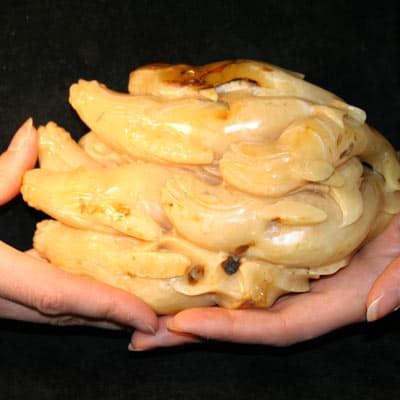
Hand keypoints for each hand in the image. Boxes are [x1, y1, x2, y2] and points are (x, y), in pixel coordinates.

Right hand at [0, 119, 156, 333]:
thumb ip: (0, 170)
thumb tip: (33, 132)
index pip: (61, 296)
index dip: (107, 308)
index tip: (147, 319)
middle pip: (67, 315)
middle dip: (114, 321)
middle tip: (160, 320)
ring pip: (56, 317)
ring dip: (100, 317)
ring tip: (141, 310)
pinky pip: (43, 308)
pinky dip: (76, 306)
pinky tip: (99, 296)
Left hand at [131, 213, 399, 349]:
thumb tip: (372, 308)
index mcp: (332, 302)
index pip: (275, 327)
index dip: (232, 330)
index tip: (183, 324)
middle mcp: (304, 293)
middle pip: (244, 320)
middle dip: (194, 330)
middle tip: (142, 332)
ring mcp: (290, 272)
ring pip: (237, 294)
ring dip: (193, 301)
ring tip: (145, 306)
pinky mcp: (282, 250)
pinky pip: (243, 264)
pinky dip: (212, 270)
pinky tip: (183, 266)